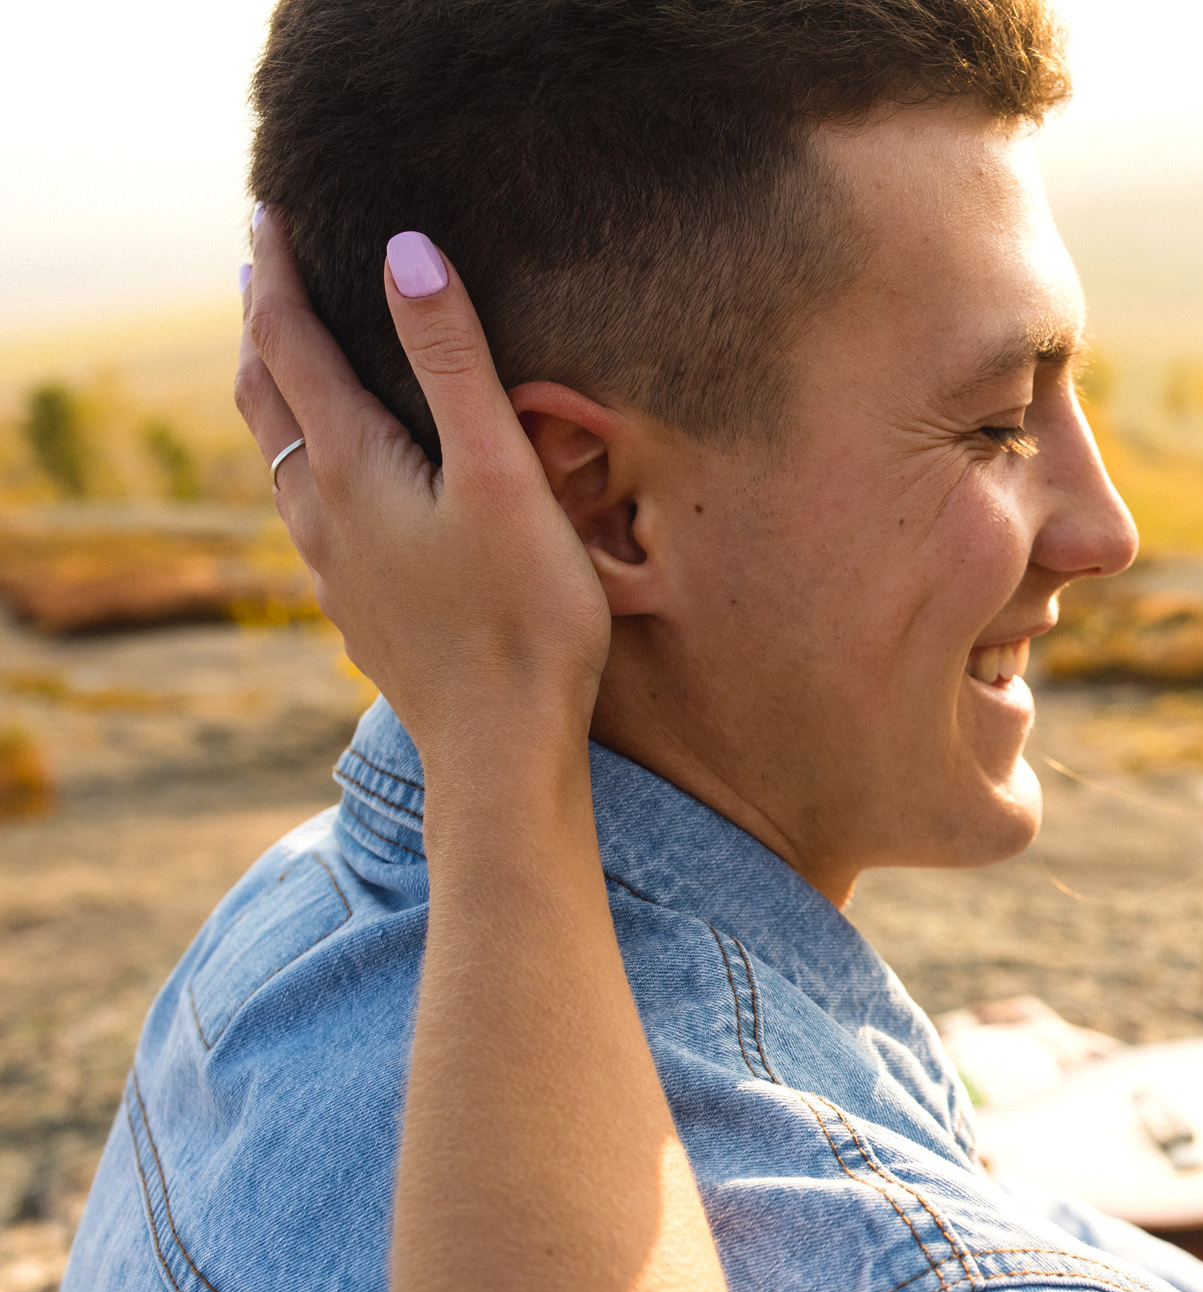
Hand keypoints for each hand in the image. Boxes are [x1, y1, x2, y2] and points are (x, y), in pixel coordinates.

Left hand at [236, 210, 609, 773]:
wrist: (502, 750)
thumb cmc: (522, 616)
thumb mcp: (500, 474)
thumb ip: (454, 362)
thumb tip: (403, 250)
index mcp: (351, 467)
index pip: (292, 344)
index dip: (279, 272)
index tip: (268, 212)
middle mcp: (323, 512)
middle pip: (266, 397)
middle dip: (263, 324)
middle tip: (263, 266)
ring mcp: (334, 566)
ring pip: (280, 457)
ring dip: (275, 392)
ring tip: (286, 355)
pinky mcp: (360, 607)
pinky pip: (310, 508)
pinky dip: (305, 455)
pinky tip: (336, 478)